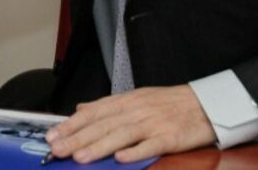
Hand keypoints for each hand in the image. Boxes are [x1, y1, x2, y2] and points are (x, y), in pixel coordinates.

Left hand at [44, 85, 214, 163]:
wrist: (205, 104)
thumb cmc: (169, 103)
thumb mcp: (136, 98)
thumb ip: (108, 105)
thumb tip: (81, 108)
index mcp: (126, 100)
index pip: (93, 112)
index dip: (72, 124)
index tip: (53, 135)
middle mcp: (136, 110)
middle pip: (103, 124)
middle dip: (77, 137)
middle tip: (57, 149)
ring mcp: (152, 123)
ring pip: (121, 134)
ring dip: (99, 146)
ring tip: (79, 157)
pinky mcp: (170, 137)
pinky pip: (150, 145)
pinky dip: (135, 152)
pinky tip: (120, 159)